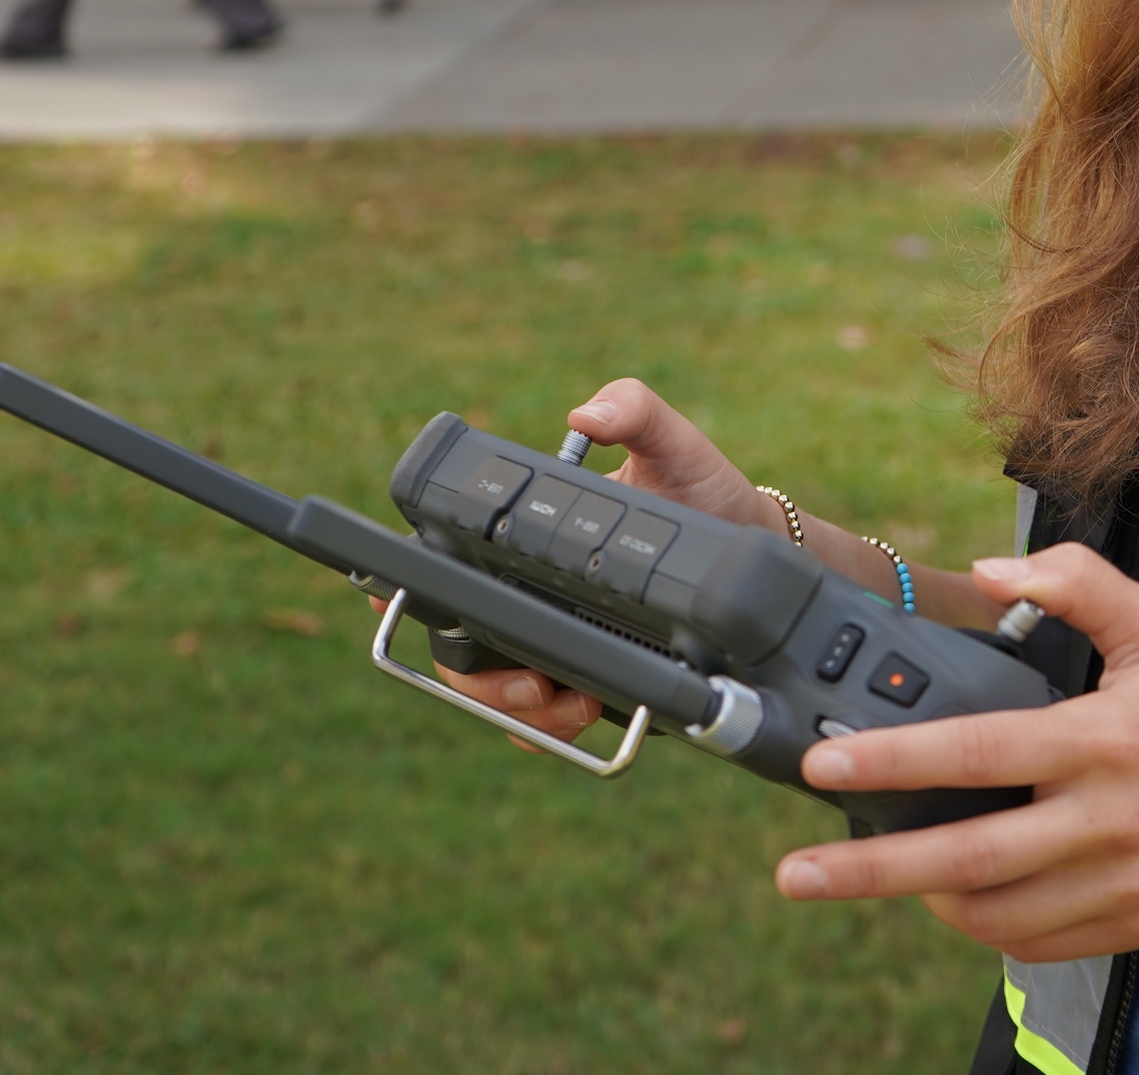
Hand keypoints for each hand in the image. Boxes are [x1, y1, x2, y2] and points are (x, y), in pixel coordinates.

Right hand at [417, 379, 770, 749]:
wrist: (755, 544)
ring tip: (566, 700)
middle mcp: (534, 592)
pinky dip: (549, 729)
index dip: (407, 587)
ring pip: (498, 693)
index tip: (383, 605)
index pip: (452, 560)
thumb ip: (634, 409)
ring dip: (517, 709)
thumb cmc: (702, 486)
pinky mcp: (596, 674)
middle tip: (528, 681)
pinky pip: (546, 719)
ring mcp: (560, 635)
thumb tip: (586, 415)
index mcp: (532, 539)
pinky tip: (585, 711)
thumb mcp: (673, 443)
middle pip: (462, 646)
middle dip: (476, 677)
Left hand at [772, 544, 1138, 963]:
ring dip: (923, 899)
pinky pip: (1036, 943)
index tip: (825, 768)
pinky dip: (986, 928)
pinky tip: (957, 899)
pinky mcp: (1130, 924)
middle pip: (967, 858)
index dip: (895, 762)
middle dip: (871, 870)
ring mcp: (1118, 882)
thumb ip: (1075, 584)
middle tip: (796, 874)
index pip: (978, 752)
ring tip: (878, 874)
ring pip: (994, 914)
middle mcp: (1105, 820)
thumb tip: (988, 575)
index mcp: (1103, 739)